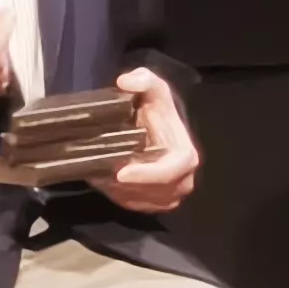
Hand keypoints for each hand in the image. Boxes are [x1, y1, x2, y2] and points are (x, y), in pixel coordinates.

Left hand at [103, 65, 198, 212]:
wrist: (152, 126)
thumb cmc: (154, 108)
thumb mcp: (152, 88)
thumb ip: (144, 80)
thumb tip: (126, 82)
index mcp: (186, 157)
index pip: (169, 173)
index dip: (146, 176)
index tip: (119, 172)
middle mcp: (183, 180)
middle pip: (154, 192)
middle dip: (128, 186)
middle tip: (103, 173)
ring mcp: (171, 196)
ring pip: (142, 202)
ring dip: (122, 192)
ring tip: (103, 175)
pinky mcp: (158, 204)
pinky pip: (137, 207)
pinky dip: (121, 197)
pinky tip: (109, 182)